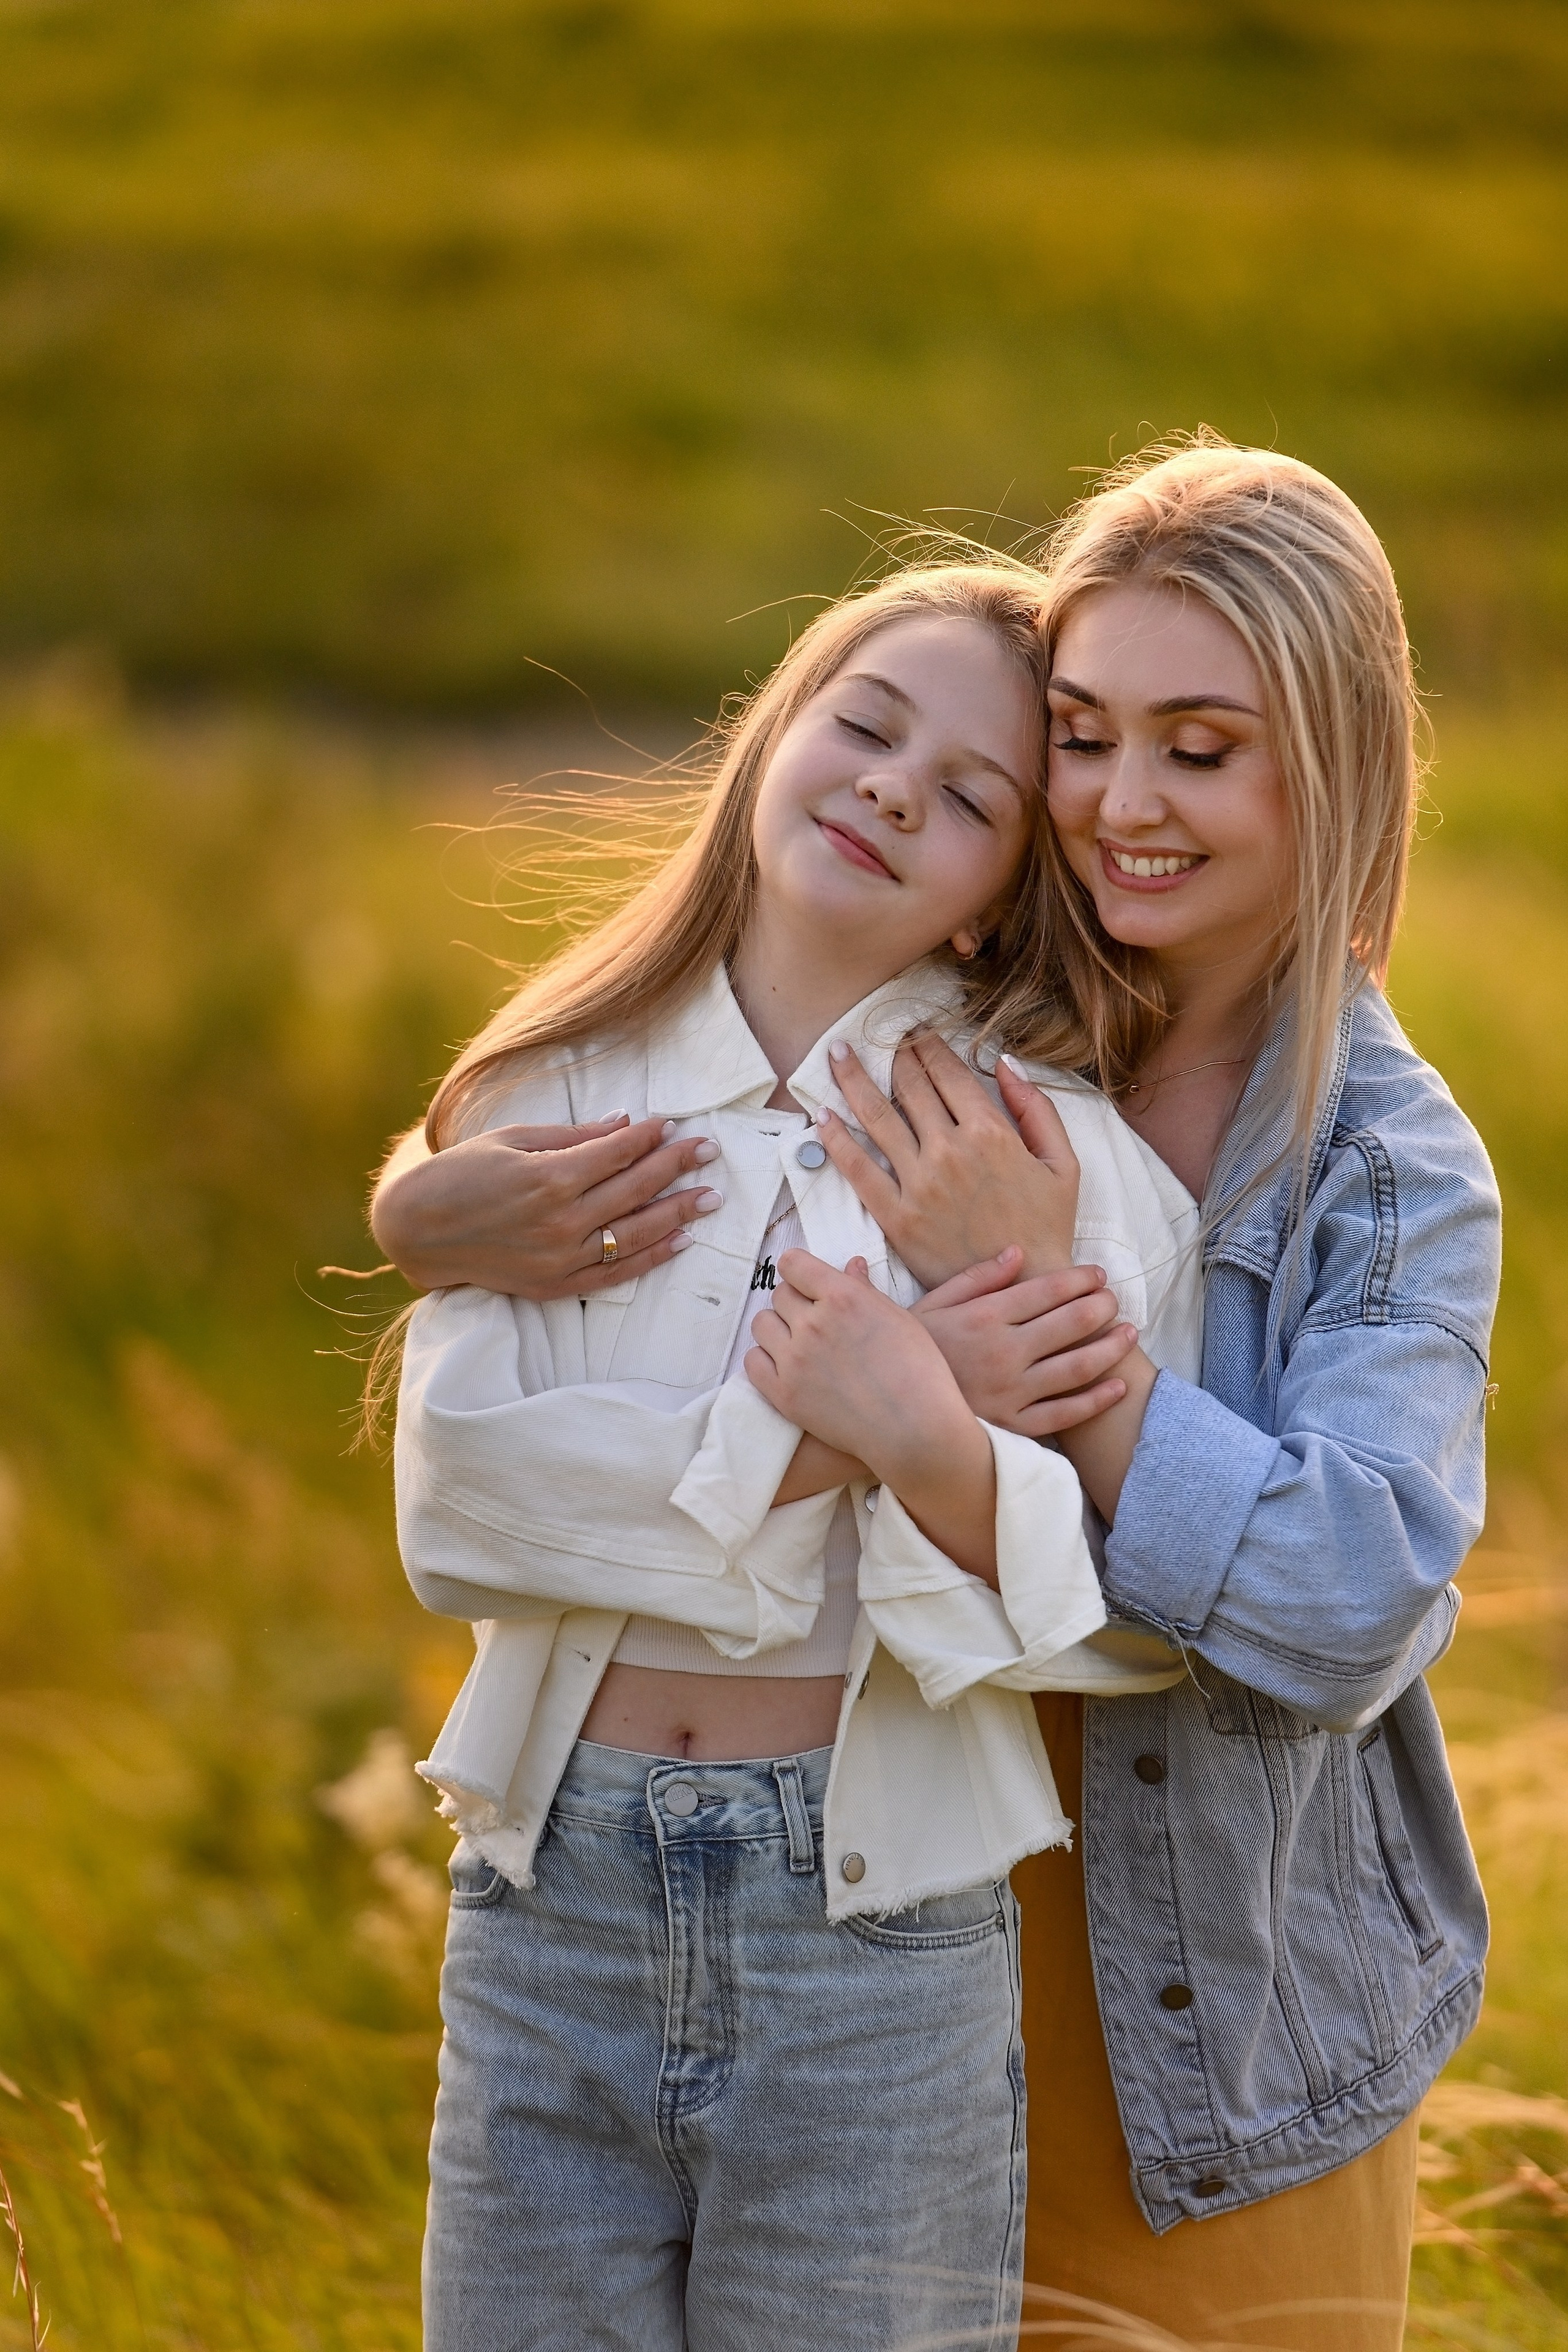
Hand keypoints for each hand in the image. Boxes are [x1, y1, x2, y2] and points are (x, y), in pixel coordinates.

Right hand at [369, 1115, 724, 1297]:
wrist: (419, 1230)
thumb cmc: (462, 1173)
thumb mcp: (513, 1139)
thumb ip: (573, 1136)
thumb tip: (625, 1123)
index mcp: (549, 1178)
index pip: (618, 1153)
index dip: (650, 1138)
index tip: (674, 1126)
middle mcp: (561, 1221)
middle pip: (634, 1189)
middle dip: (676, 1166)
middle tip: (710, 1151)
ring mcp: (560, 1258)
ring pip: (635, 1233)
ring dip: (678, 1212)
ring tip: (711, 1197)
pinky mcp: (556, 1284)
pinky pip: (616, 1273)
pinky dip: (652, 1256)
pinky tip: (681, 1239)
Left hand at [745, 1251, 996, 1582]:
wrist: (914, 1430)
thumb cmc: (918, 1372)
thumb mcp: (898, 1319)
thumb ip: (865, 1290)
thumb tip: (850, 1264)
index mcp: (842, 1297)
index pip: (793, 1264)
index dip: (799, 1271)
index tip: (807, 1282)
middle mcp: (812, 1323)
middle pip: (779, 1295)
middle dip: (795, 1302)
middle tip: (814, 1320)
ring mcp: (794, 1360)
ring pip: (761, 1325)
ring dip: (778, 1329)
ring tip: (799, 1343)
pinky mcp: (784, 1394)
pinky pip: (753, 1362)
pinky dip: (765, 1360)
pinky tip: (786, 1366)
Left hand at [814, 1030, 1079, 1286]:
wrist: (1025, 1290)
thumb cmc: (1046, 1227)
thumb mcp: (1062, 1163)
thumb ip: (1036, 1108)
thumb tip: (1004, 1063)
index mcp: (991, 1133)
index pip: (948, 1073)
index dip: (928, 1046)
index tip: (916, 1033)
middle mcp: (950, 1151)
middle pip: (910, 1088)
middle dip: (893, 1057)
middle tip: (880, 1041)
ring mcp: (919, 1185)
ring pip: (877, 1118)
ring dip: (853, 1081)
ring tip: (837, 1056)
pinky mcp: (896, 1217)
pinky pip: (858, 1170)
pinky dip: (836, 1140)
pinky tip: (822, 1116)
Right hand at [914, 1249, 1138, 1436]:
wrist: (890, 1412)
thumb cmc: (910, 1353)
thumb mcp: (931, 1305)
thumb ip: (975, 1278)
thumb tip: (1016, 1253)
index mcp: (983, 1318)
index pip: (1045, 1291)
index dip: (1078, 1280)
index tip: (1099, 1275)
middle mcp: (1003, 1353)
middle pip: (1068, 1324)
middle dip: (1100, 1307)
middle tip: (1115, 1299)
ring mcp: (1011, 1393)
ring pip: (1075, 1367)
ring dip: (1109, 1347)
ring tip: (1129, 1332)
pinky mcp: (1013, 1426)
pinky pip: (1064, 1414)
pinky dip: (1096, 1400)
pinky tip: (1118, 1386)